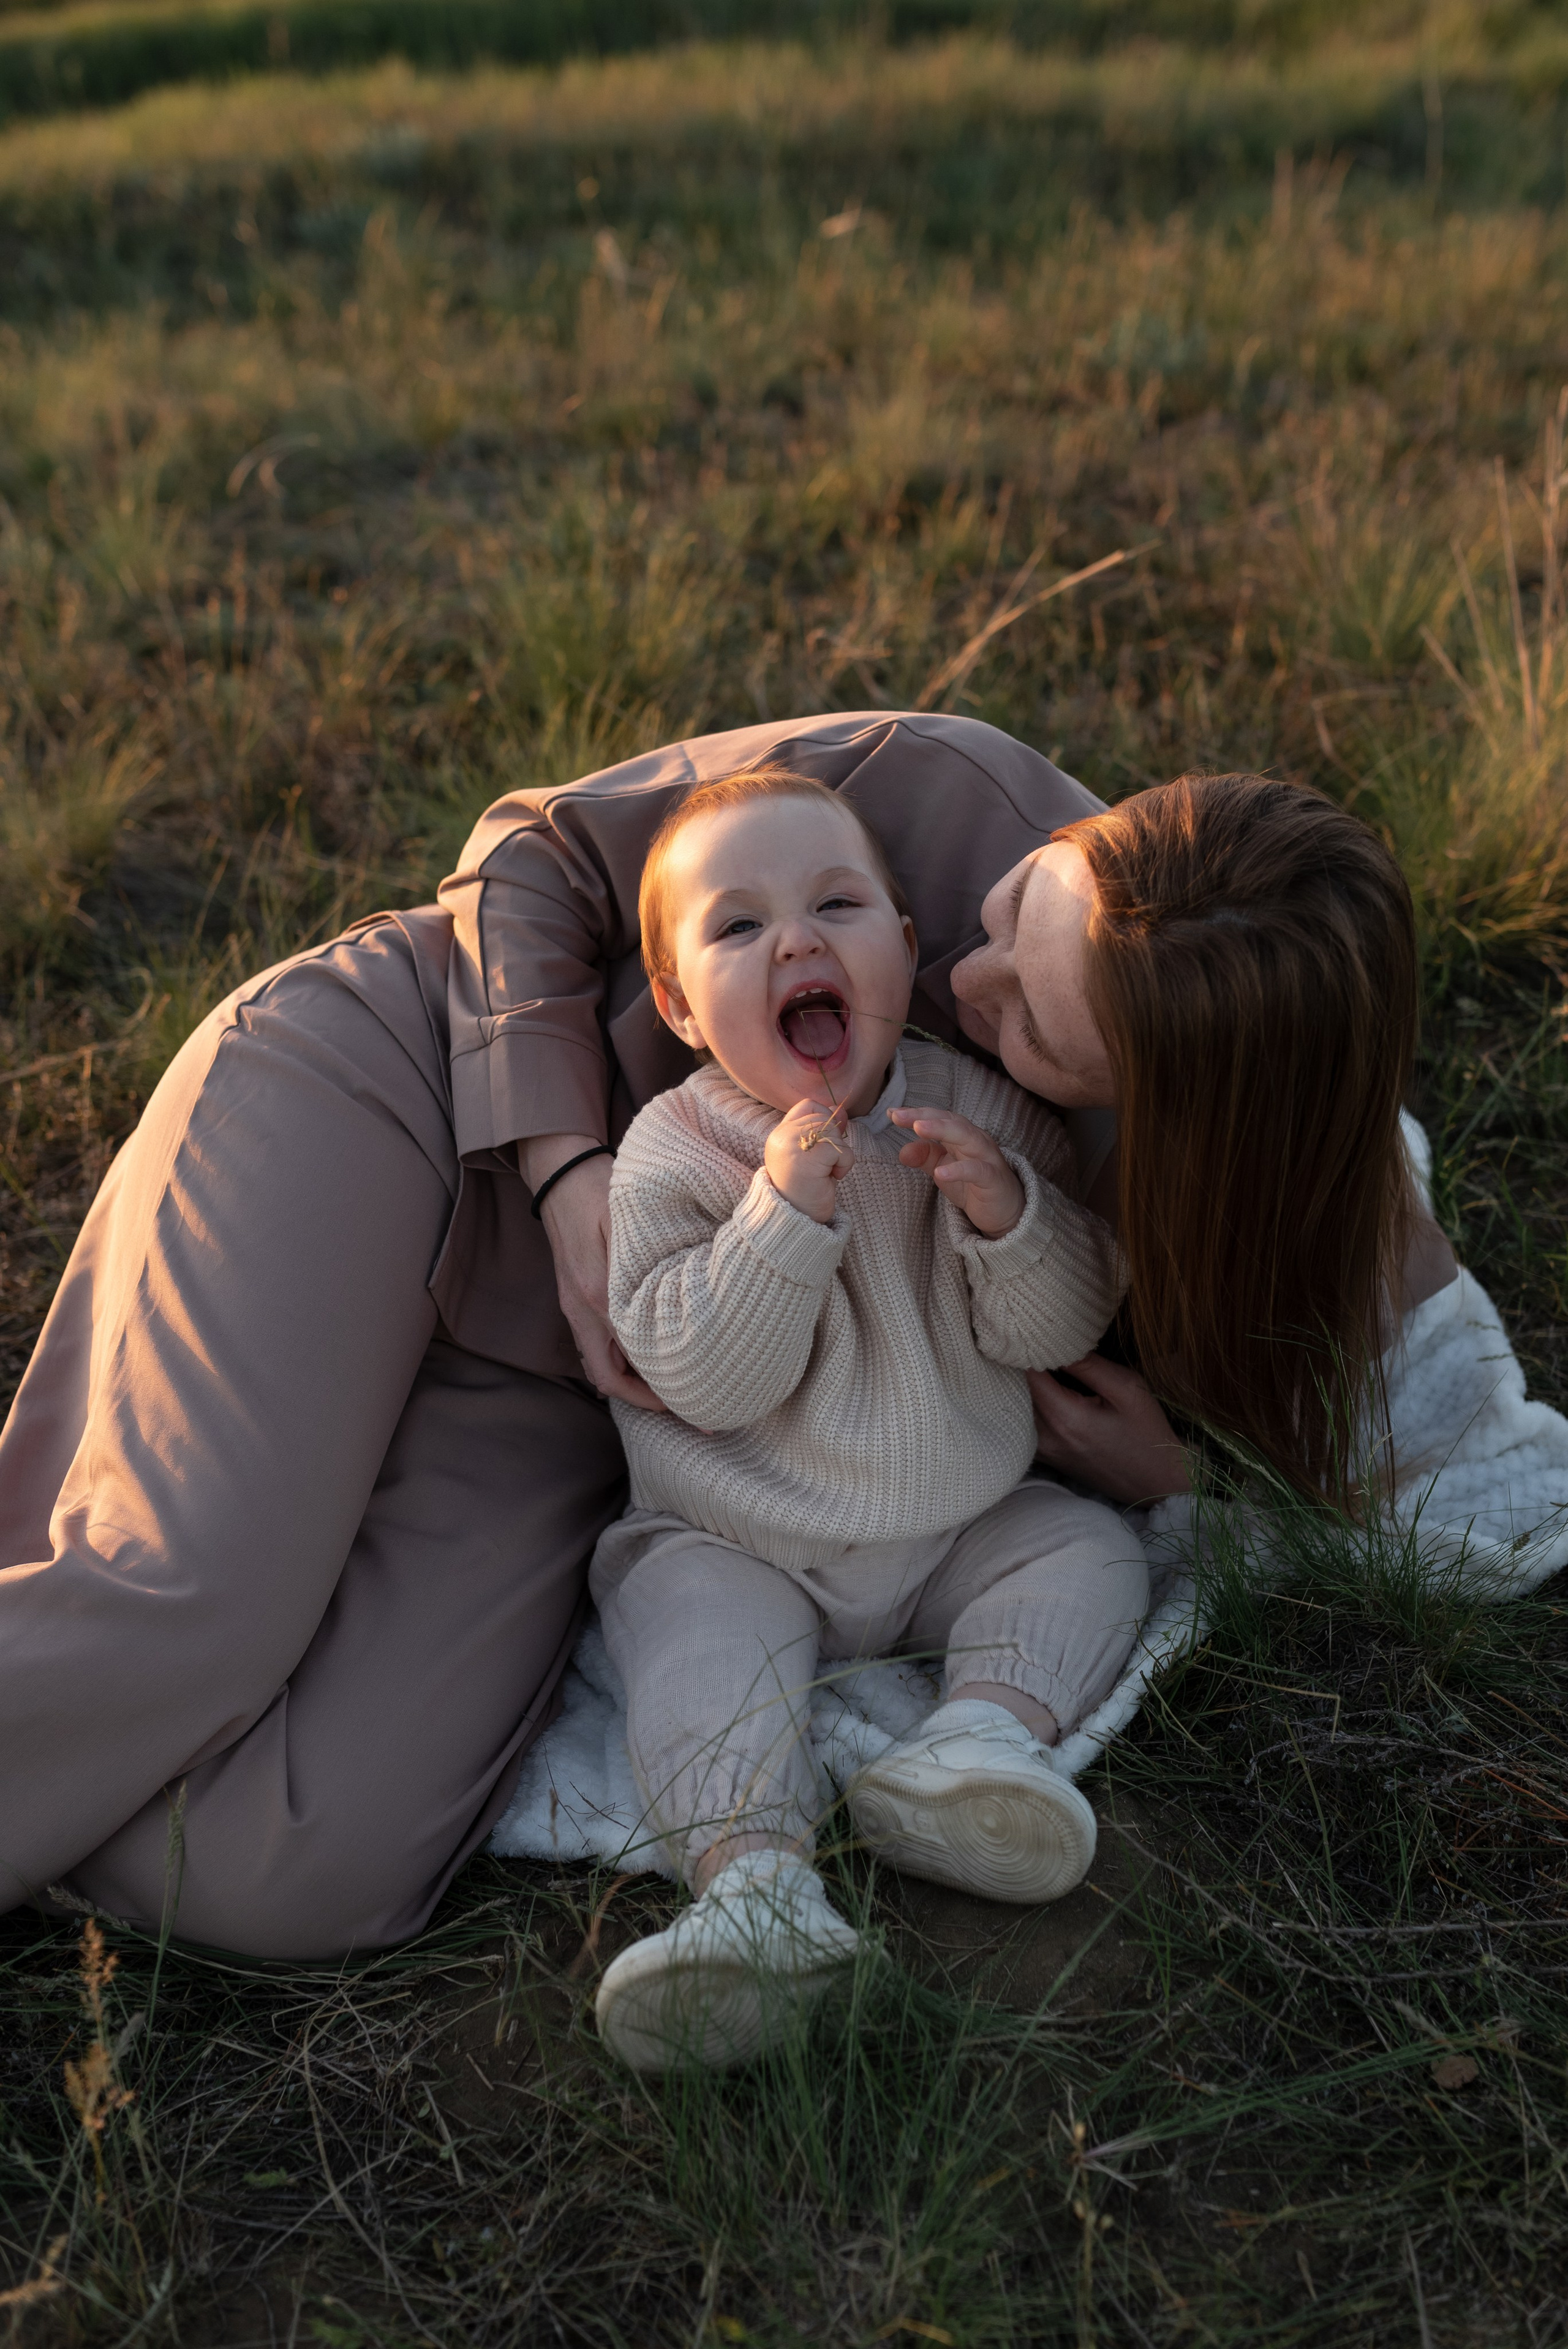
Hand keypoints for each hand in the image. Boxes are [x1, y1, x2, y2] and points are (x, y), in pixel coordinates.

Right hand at [522, 1136, 666, 1411]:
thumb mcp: (628, 1219)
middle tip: (692, 1412)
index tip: (692, 1406)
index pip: (626, 1365)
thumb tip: (691, 1290)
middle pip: (608, 1379)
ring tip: (675, 1392)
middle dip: (646, 1402)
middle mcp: (582, 1309)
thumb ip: (651, 1256)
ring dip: (633, 1384)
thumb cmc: (599, 1188)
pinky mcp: (576, 1297)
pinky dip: (623, 1361)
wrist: (558, 1171)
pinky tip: (651, 1360)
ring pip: (601, 1365)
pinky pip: (598, 1345)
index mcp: (597, 1295)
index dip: (657, 1393)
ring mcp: (574, 1306)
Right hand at [764, 1097, 852, 1223]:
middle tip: (825, 1164)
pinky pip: (841, 1149)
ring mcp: (793, 1145)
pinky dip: (844, 1164)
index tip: (828, 1140)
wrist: (796, 1220)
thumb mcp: (811, 1156)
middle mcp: (782, 1136)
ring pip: (833, 1131)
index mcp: (780, 1135)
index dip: (824, 1116)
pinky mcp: (810, 1157)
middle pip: (823, 1117)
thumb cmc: (805, 1190)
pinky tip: (831, 1178)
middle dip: (834, 1139)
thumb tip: (840, 1110)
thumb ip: (821, 1132)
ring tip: (826, 1172)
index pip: (807, 1105)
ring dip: (839, 1153)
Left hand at [887, 1104, 1024, 1237]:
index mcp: (962, 1135)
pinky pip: (978, 1171)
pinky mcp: (994, 1179)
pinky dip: (959, 1170)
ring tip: (918, 1129)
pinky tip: (939, 1173)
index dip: (916, 1114)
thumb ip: (925, 1157)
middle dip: (925, 1116)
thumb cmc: (973, 1185)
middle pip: (951, 1121)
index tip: (891, 1113)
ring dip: (942, 1130)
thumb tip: (903, 1150)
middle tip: (899, 1116)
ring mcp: (987, 1158)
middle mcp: (976, 1140)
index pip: (938, 1118)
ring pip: (967, 1137)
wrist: (1005, 1211)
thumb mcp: (944, 1170)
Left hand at [1028, 1355, 1190, 1505]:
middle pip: (1014, 1391)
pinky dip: (1026, 1405)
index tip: (1034, 1332)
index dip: (1026, 1348)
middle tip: (1032, 1341)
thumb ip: (1088, 1365)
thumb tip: (1054, 1342)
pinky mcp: (1046, 1457)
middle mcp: (1045, 1436)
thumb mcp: (1127, 1389)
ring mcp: (1042, 1451)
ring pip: (1015, 1408)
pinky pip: (1023, 1425)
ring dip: (1021, 1385)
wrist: (1156, 1481)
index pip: (1026, 1372)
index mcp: (1064, 1417)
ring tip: (1036, 1362)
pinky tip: (1043, 1390)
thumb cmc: (1147, 1433)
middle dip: (1019, 1364)